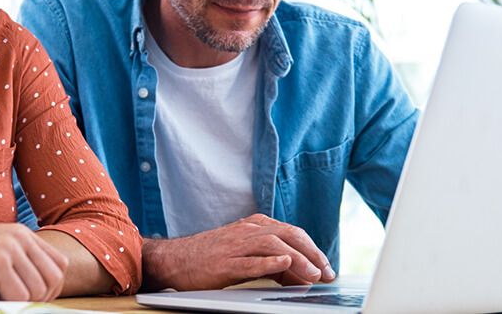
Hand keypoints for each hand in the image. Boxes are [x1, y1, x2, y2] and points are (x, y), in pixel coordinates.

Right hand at [0, 222, 68, 300]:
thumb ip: (12, 265)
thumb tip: (35, 293)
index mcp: (19, 234)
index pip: (58, 264)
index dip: (50, 286)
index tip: (31, 298)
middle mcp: (18, 238)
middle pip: (54, 278)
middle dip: (40, 298)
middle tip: (13, 301)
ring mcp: (9, 249)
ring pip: (38, 290)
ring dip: (19, 301)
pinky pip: (20, 296)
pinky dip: (6, 304)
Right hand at [142, 214, 334, 290]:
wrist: (175, 260)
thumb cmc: (211, 258)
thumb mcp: (245, 255)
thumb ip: (273, 262)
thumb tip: (302, 275)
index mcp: (255, 226)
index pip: (292, 233)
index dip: (313, 250)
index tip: (327, 267)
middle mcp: (248, 231)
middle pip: (288, 235)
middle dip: (312, 253)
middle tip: (326, 272)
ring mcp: (235, 245)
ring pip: (273, 246)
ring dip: (297, 259)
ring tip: (312, 273)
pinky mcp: (223, 263)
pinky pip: (249, 261)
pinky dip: (269, 261)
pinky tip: (283, 263)